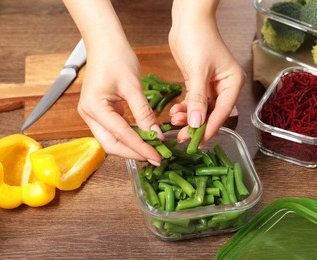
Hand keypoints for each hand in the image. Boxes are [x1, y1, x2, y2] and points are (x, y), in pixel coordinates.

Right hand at [62, 0, 162, 163]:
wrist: (104, 42)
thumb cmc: (116, 57)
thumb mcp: (133, 86)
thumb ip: (143, 113)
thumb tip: (155, 135)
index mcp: (94, 107)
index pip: (121, 135)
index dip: (140, 147)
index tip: (157, 156)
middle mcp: (88, 114)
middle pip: (111, 144)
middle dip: (133, 152)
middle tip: (155, 156)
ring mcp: (91, 114)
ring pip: (111, 139)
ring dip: (130, 145)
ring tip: (151, 149)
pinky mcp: (98, 111)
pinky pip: (113, 129)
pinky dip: (127, 135)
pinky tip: (142, 137)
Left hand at [168, 0, 245, 143]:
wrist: (187, 20)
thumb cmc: (198, 39)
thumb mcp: (198, 71)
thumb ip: (198, 99)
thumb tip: (196, 123)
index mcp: (232, 83)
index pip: (222, 112)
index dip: (209, 128)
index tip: (197, 141)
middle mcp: (224, 86)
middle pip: (211, 113)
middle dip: (195, 125)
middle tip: (181, 136)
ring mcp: (210, 85)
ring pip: (200, 109)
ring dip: (187, 117)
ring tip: (173, 120)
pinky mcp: (197, 83)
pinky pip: (192, 101)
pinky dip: (184, 108)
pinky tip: (174, 111)